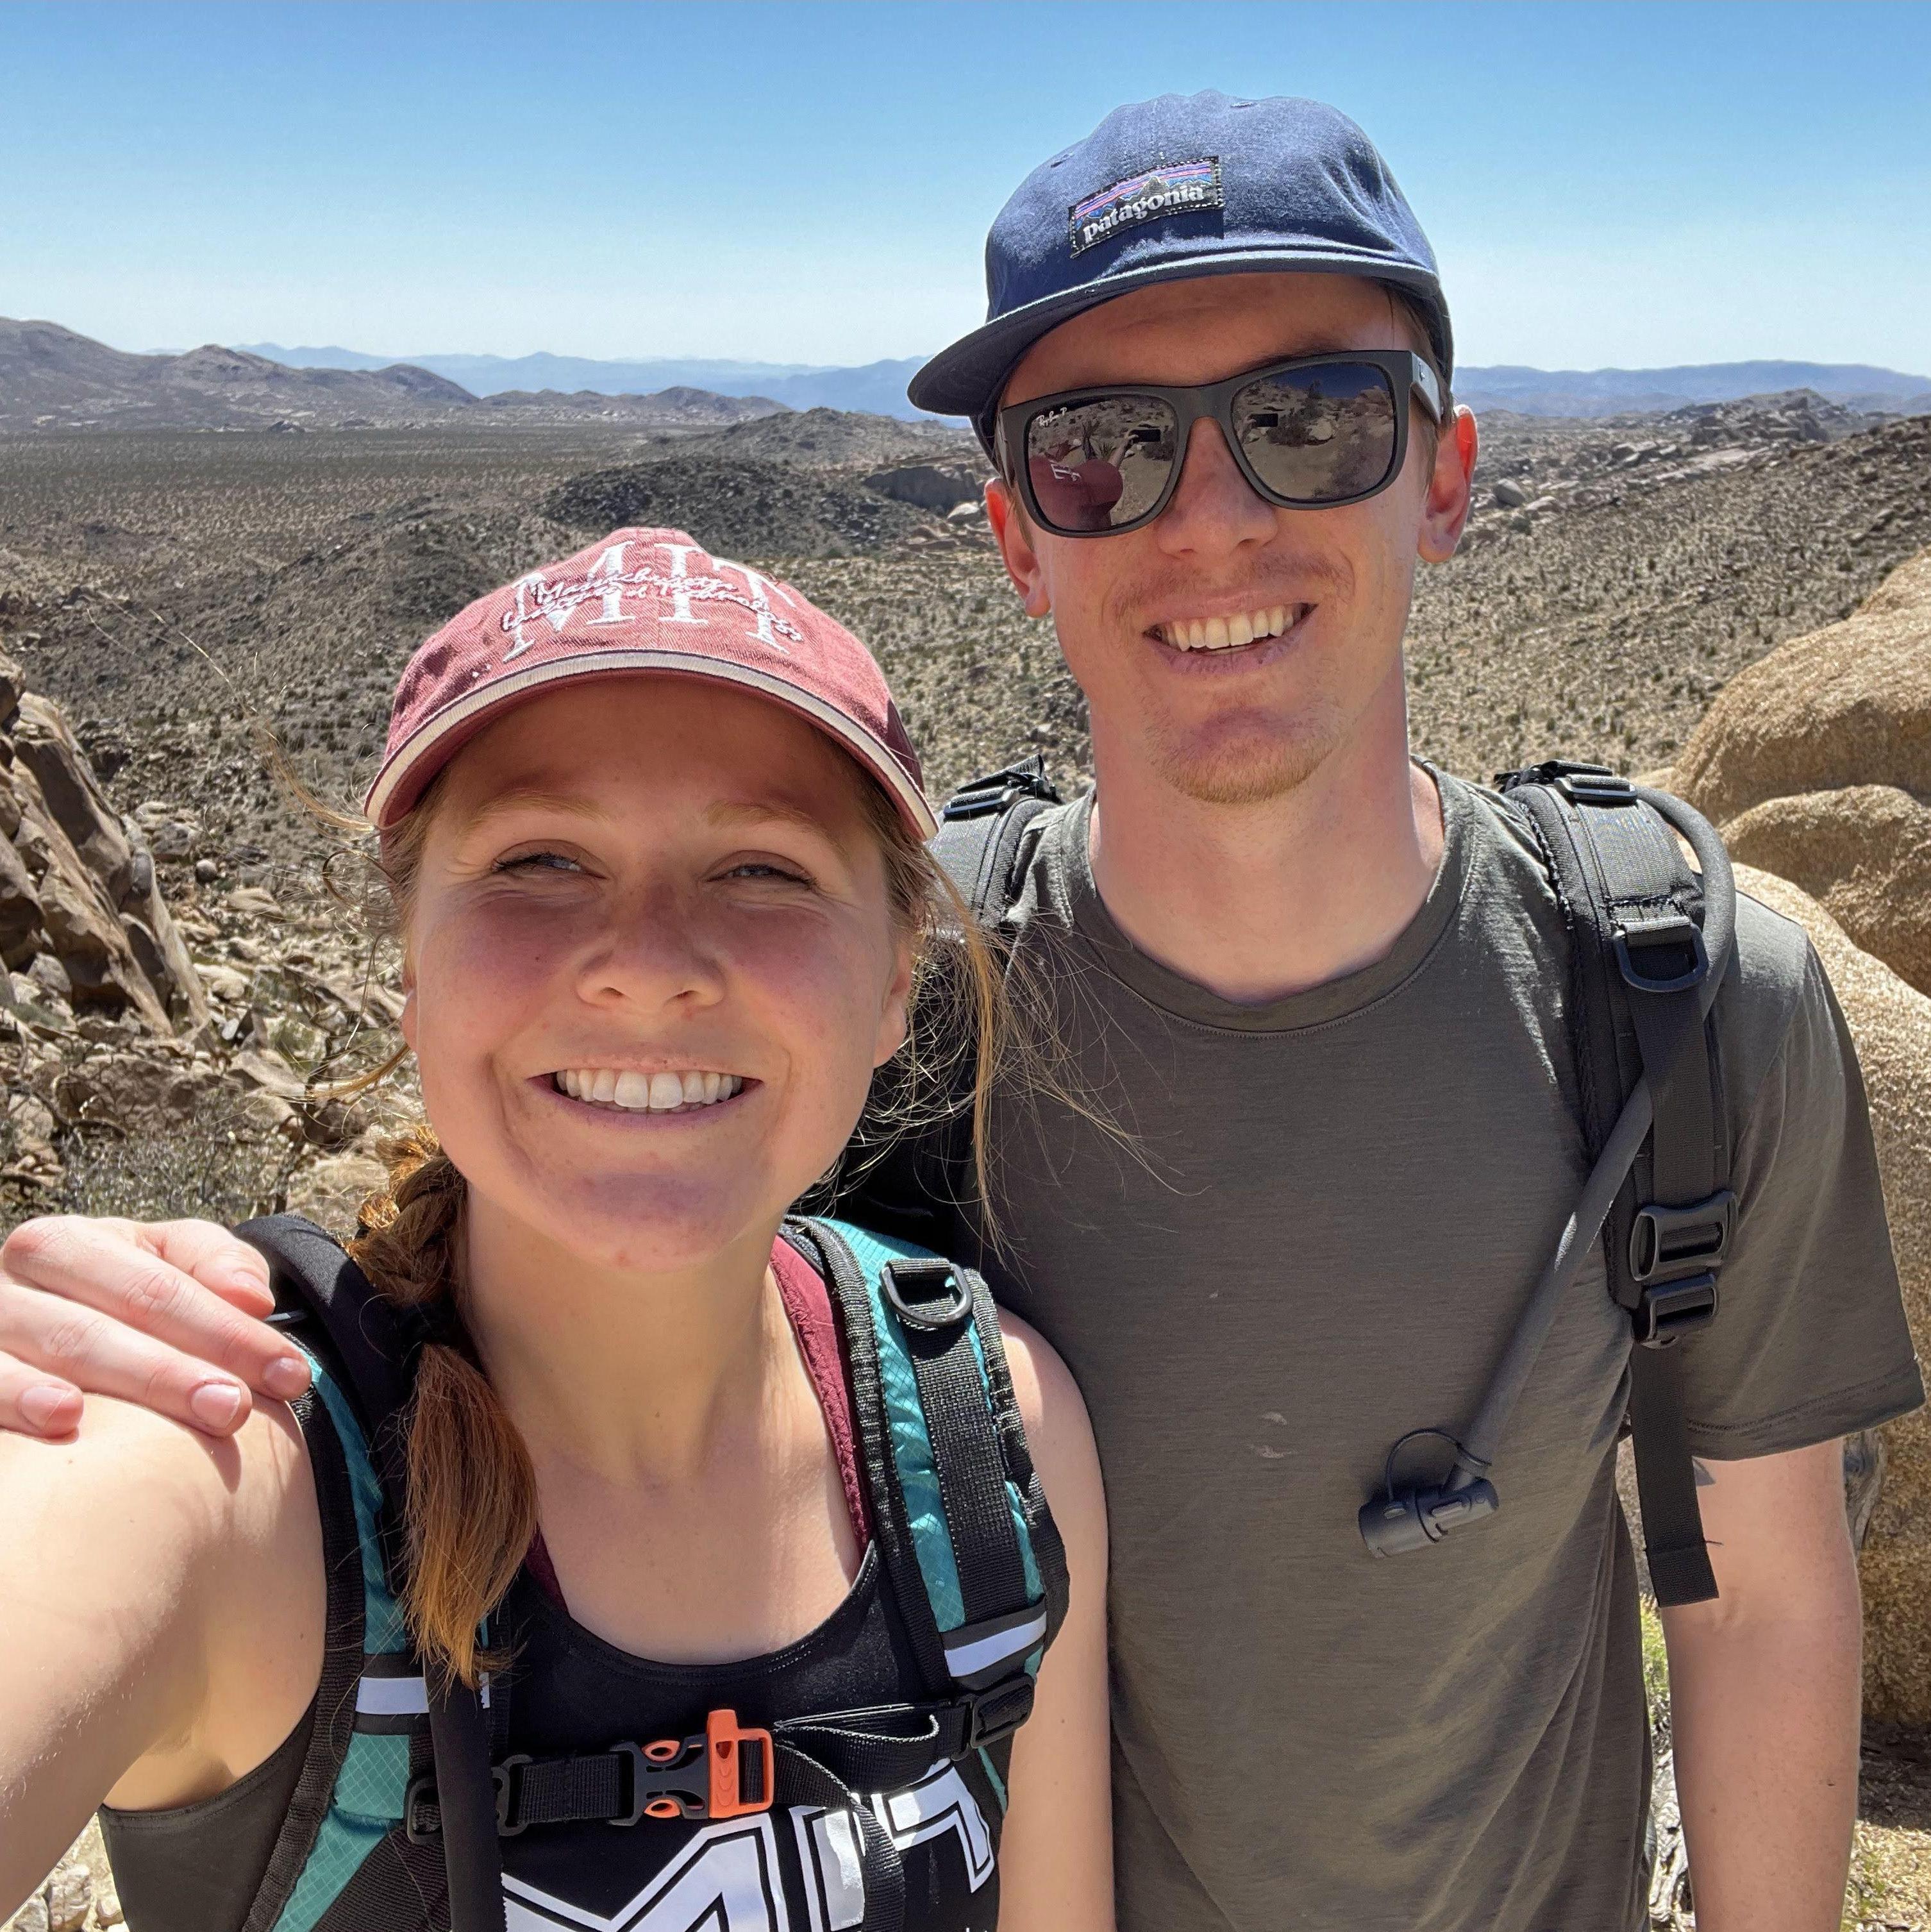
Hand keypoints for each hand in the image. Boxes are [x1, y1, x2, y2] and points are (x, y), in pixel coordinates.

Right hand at [0, 1218, 310, 1437]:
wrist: (29, 1323)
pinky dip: (18, 1399)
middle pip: (103, 1325)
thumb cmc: (117, 1297)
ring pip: (47, 1351)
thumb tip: (252, 1297)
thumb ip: (215, 1265)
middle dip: (176, 1371)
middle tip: (238, 1410)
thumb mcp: (165, 1262)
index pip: (160, 1287)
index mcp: (69, 1245)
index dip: (230, 1332)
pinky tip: (62, 1422)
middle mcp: (12, 1280)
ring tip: (157, 1421)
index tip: (292, 1374)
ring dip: (113, 1387)